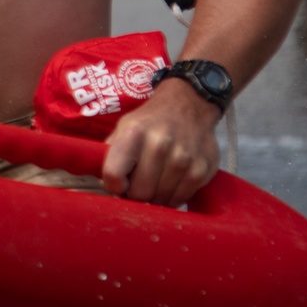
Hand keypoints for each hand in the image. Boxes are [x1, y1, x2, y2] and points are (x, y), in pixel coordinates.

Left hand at [101, 80, 220, 205]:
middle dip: (137, 194)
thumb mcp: (123, 128)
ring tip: (157, 180)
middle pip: (139, 194)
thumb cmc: (150, 122)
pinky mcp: (201, 170)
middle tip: (141, 183)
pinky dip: (173, 197)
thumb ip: (110, 156)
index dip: (114, 185)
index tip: (120, 182)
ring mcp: (183, 158)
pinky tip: (172, 182)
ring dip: (156, 197)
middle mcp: (159, 144)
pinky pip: (180, 200)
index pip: (113, 175)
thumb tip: (106, 187)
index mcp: (134, 133)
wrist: (188, 105)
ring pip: (160, 201)